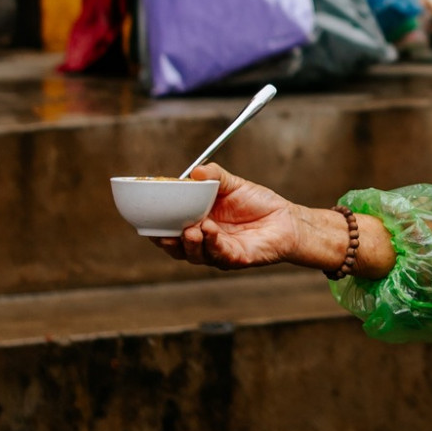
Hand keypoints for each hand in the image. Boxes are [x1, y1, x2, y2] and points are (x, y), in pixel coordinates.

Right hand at [156, 165, 331, 270]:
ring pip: (196, 255)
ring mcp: (218, 252)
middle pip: (176, 248)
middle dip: (167, 242)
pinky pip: (220, 256)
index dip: (154, 229)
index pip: (168, 231)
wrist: (287, 219)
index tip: (144, 220)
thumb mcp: (231, 184)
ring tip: (193, 229)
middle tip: (164, 232)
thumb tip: (194, 171)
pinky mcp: (236, 259)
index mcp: (196, 223)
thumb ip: (212, 176)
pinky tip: (211, 231)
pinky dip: (213, 244)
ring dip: (191, 243)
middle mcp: (203, 242)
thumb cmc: (257, 203)